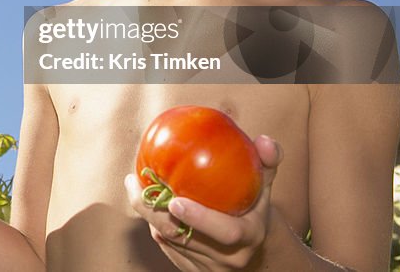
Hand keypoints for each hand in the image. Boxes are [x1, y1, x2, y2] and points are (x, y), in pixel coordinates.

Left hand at [125, 135, 282, 270]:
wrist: (253, 250)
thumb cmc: (254, 209)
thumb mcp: (264, 186)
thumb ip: (265, 162)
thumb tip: (264, 140)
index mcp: (247, 236)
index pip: (226, 232)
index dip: (200, 218)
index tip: (175, 200)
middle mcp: (228, 257)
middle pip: (183, 237)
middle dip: (153, 212)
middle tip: (135, 183)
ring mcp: (208, 266)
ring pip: (170, 241)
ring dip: (148, 214)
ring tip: (134, 184)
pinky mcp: (191, 269)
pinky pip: (166, 247)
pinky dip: (153, 223)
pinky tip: (144, 201)